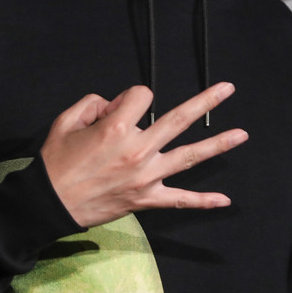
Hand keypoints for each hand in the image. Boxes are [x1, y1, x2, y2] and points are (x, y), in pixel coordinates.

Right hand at [40, 82, 245, 228]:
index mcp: (117, 128)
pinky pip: (179, 200)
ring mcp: (146, 176)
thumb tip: (116, 104)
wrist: (50, 203)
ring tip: (241, 134)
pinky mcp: (146, 199)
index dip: (129, 98)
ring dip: (218, 144)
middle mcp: (138, 150)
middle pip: (179, 118)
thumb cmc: (57, 162)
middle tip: (227, 89)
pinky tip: (223, 199)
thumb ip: (93, 103)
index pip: (141, 96)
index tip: (115, 110)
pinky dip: (202, 201)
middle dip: (206, 101)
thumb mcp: (66, 120)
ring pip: (189, 155)